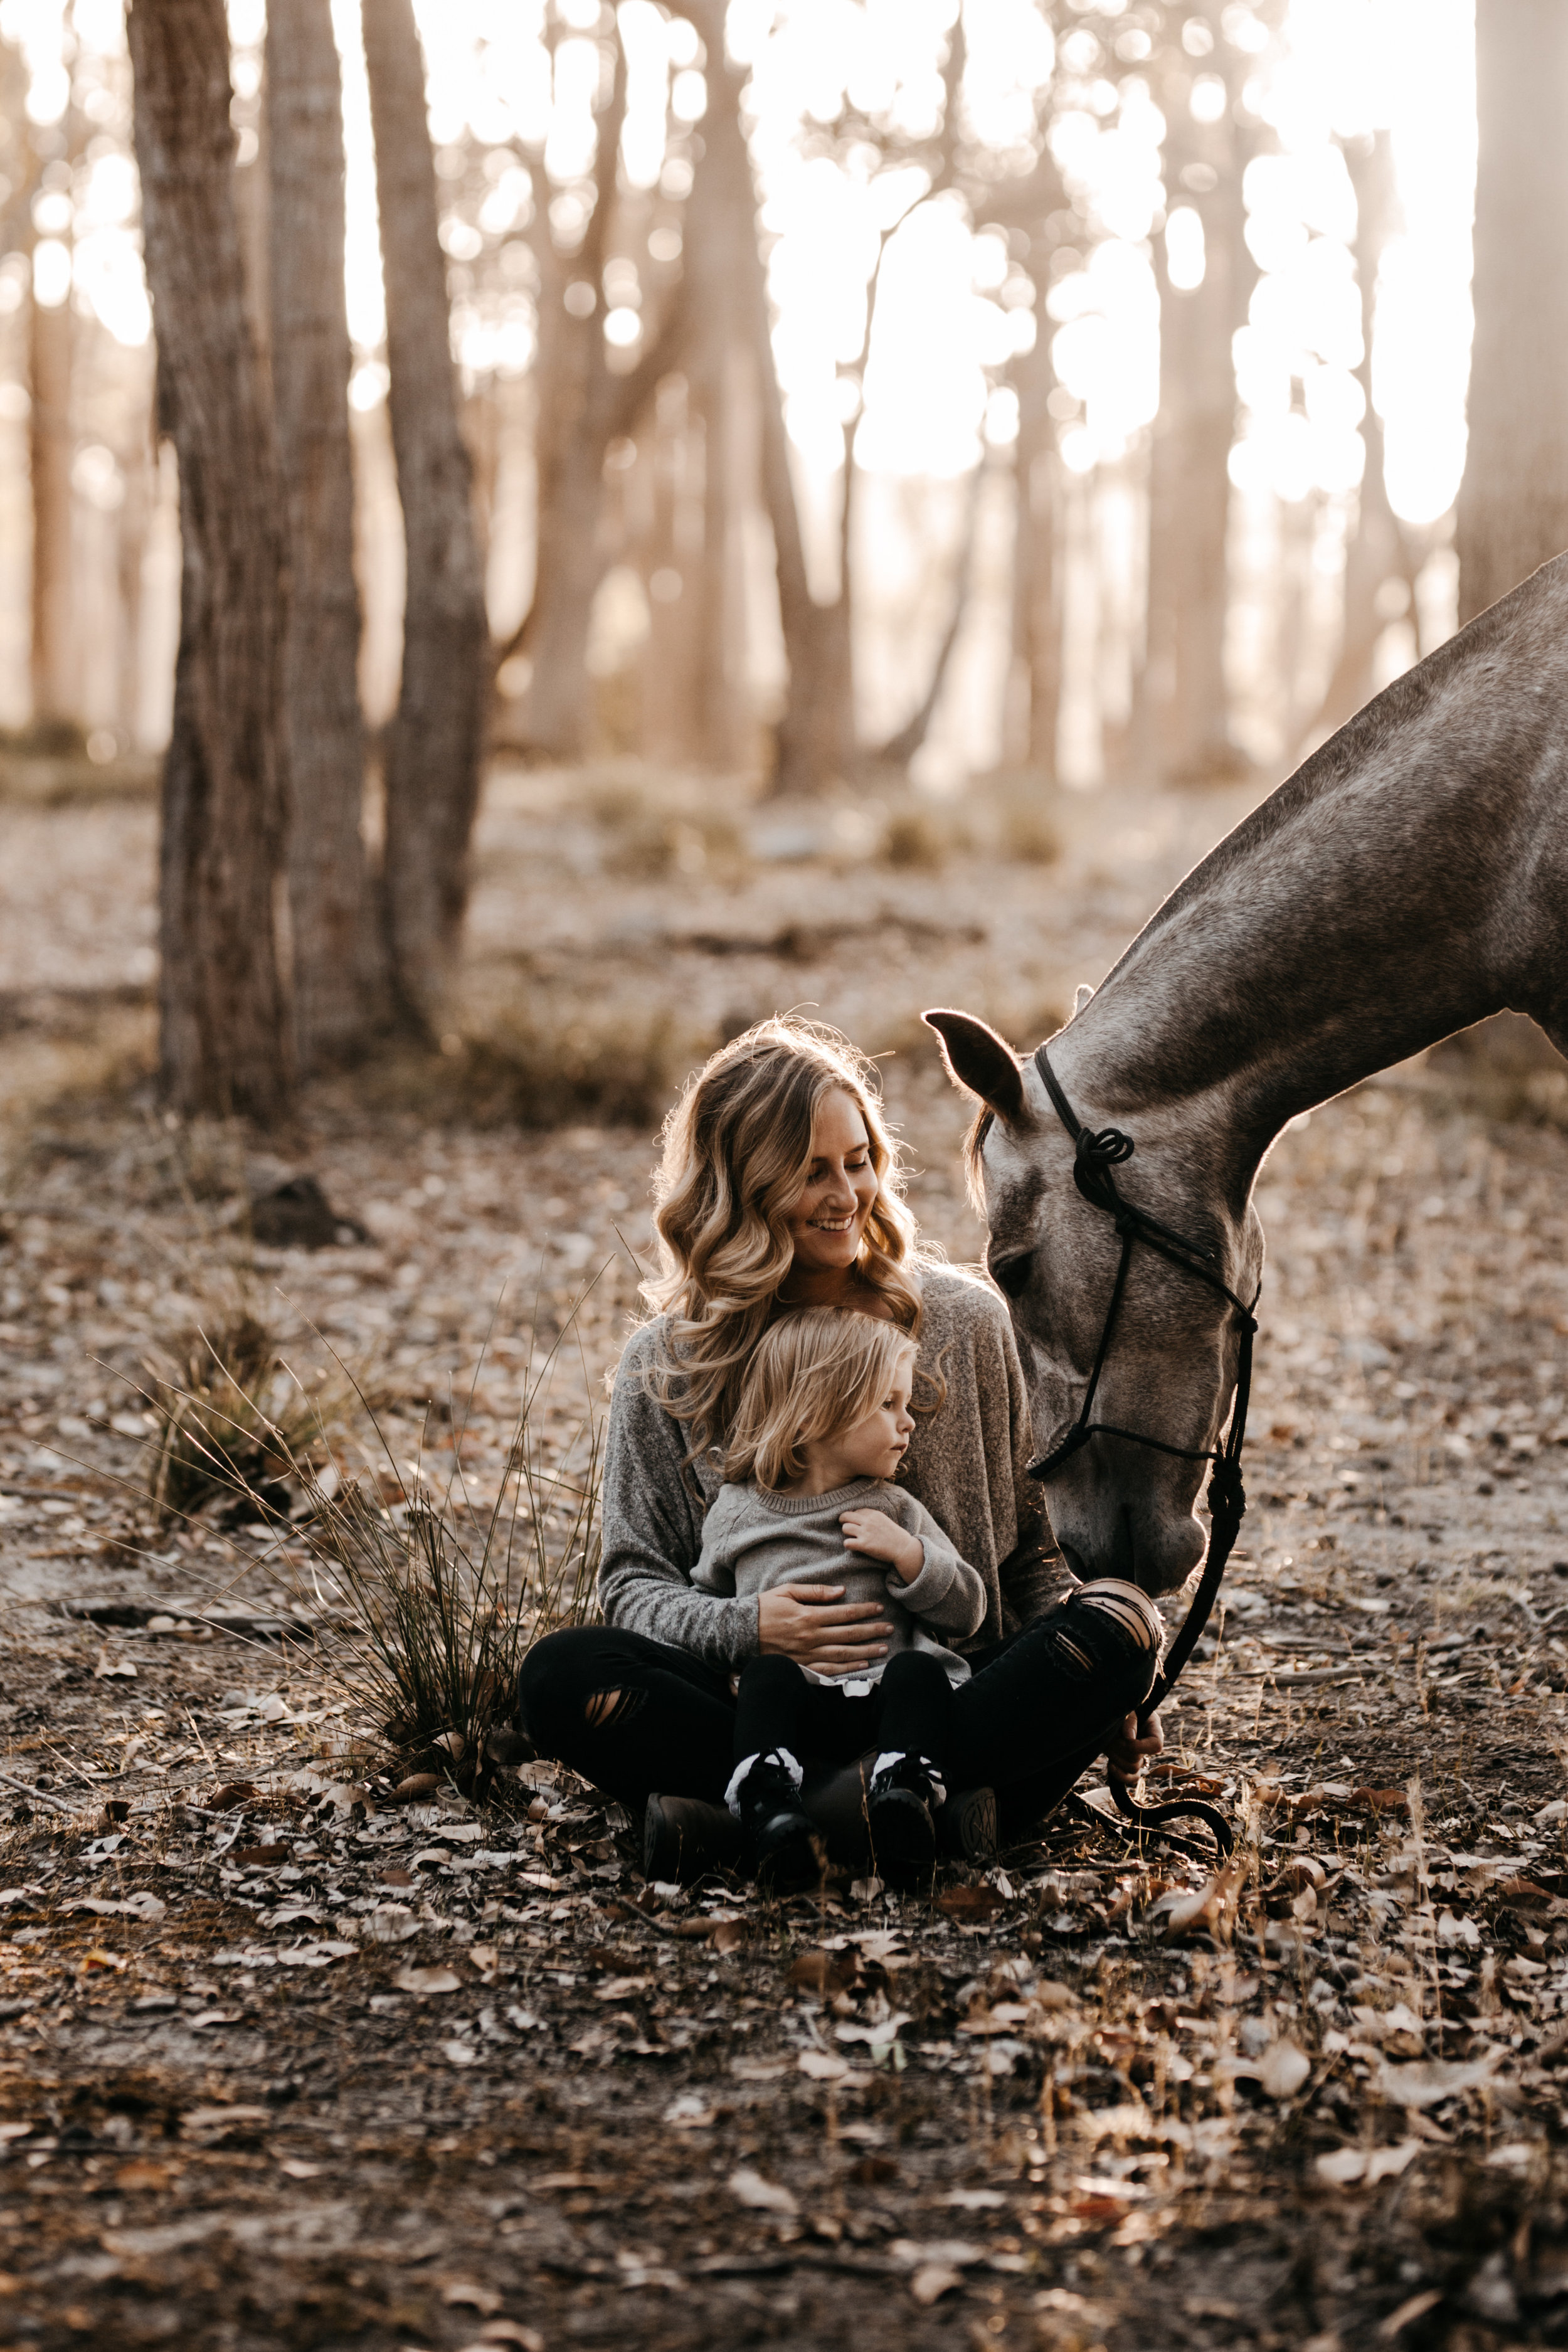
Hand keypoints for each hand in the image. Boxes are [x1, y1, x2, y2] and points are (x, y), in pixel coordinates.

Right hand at [757, 1582, 891, 1671]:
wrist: (741, 1631)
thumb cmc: (765, 1607)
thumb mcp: (788, 1591)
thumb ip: (816, 1591)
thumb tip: (841, 1591)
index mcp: (809, 1615)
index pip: (845, 1613)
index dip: (864, 1611)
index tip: (879, 1609)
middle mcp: (811, 1636)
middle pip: (849, 1634)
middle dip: (872, 1631)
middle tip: (890, 1628)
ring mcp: (807, 1654)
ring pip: (843, 1654)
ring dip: (865, 1651)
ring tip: (883, 1648)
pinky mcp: (802, 1666)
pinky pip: (829, 1670)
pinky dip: (847, 1668)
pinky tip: (862, 1665)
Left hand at [839, 1507, 923, 1582]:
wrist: (903, 1548)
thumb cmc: (895, 1536)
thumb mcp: (884, 1520)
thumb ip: (873, 1518)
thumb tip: (860, 1518)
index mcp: (874, 1514)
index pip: (856, 1511)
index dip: (854, 1518)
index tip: (857, 1523)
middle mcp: (868, 1521)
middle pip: (846, 1516)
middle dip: (843, 1521)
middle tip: (846, 1527)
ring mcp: (866, 1533)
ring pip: (845, 1528)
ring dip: (846, 1533)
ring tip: (852, 1538)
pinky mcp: (864, 1545)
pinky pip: (847, 1543)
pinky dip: (848, 1545)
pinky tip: (853, 1546)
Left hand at [1105, 1707, 1163, 1781]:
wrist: (1107, 1709)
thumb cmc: (1119, 1703)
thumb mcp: (1127, 1706)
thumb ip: (1130, 1719)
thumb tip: (1129, 1738)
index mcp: (1153, 1728)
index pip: (1156, 1745)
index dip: (1139, 1746)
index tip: (1125, 1738)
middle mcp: (1147, 1743)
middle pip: (1139, 1759)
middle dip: (1121, 1748)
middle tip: (1112, 1735)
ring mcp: (1138, 1754)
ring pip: (1132, 1768)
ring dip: (1116, 1756)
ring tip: (1109, 1741)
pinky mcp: (1127, 1762)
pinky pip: (1129, 1778)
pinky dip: (1119, 1774)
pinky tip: (1110, 1764)